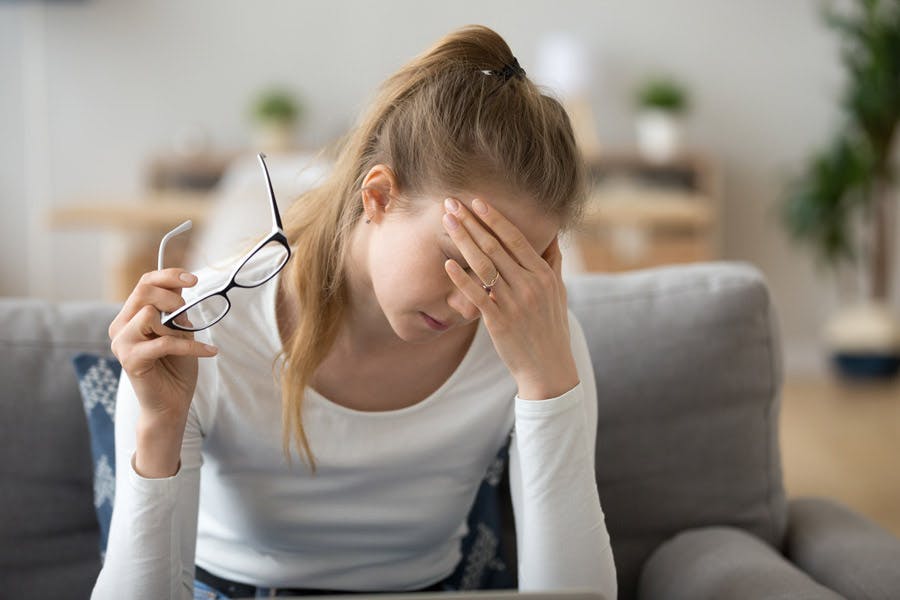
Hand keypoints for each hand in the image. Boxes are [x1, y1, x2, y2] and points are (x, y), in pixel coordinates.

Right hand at [108, 268, 217, 425]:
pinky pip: (165, 342)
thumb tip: (182, 289)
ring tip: (186, 340)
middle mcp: (120, 327)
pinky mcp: (130, 359)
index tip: (193, 279)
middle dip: (172, 297)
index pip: (144, 284)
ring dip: (175, 326)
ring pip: (149, 314)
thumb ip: (177, 312)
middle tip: (187, 312)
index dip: (169, 276)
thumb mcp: (182, 332)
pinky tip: (209, 352)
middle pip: (143, 292)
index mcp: (131, 316)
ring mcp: (122, 343)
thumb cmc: (175, 368)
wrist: (170, 404)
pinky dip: (191, 346)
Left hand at [442, 197, 578, 399]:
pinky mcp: (499, 322)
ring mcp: (514, 303)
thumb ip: (553, 262)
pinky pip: (477, 295)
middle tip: (452, 203)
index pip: (516, 238)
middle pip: (496, 246)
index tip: (477, 201)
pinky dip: (462, 278)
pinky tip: (447, 264)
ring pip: (484, 265)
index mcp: (543, 275)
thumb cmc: (551, 327)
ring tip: (447, 223)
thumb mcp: (559, 292)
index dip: (495, 218)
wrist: (548, 367)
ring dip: (463, 241)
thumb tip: (551, 235)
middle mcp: (530, 285)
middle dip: (472, 222)